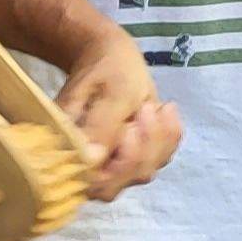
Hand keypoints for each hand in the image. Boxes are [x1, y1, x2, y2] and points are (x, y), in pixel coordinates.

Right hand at [55, 27, 183, 201]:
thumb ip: (101, 127)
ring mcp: (111, 164)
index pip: (98, 182)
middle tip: (147, 109)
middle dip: (145, 146)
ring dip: (159, 139)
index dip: (123, 161)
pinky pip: (159, 158)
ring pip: (145, 170)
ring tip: (153, 106)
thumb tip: (90, 159)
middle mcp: (88, 167)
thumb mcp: (110, 94)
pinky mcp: (131, 158)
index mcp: (72, 152)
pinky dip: (169, 136)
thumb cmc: (106, 71)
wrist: (110, 58)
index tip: (132, 126)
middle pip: (124, 179)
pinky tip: (167, 111)